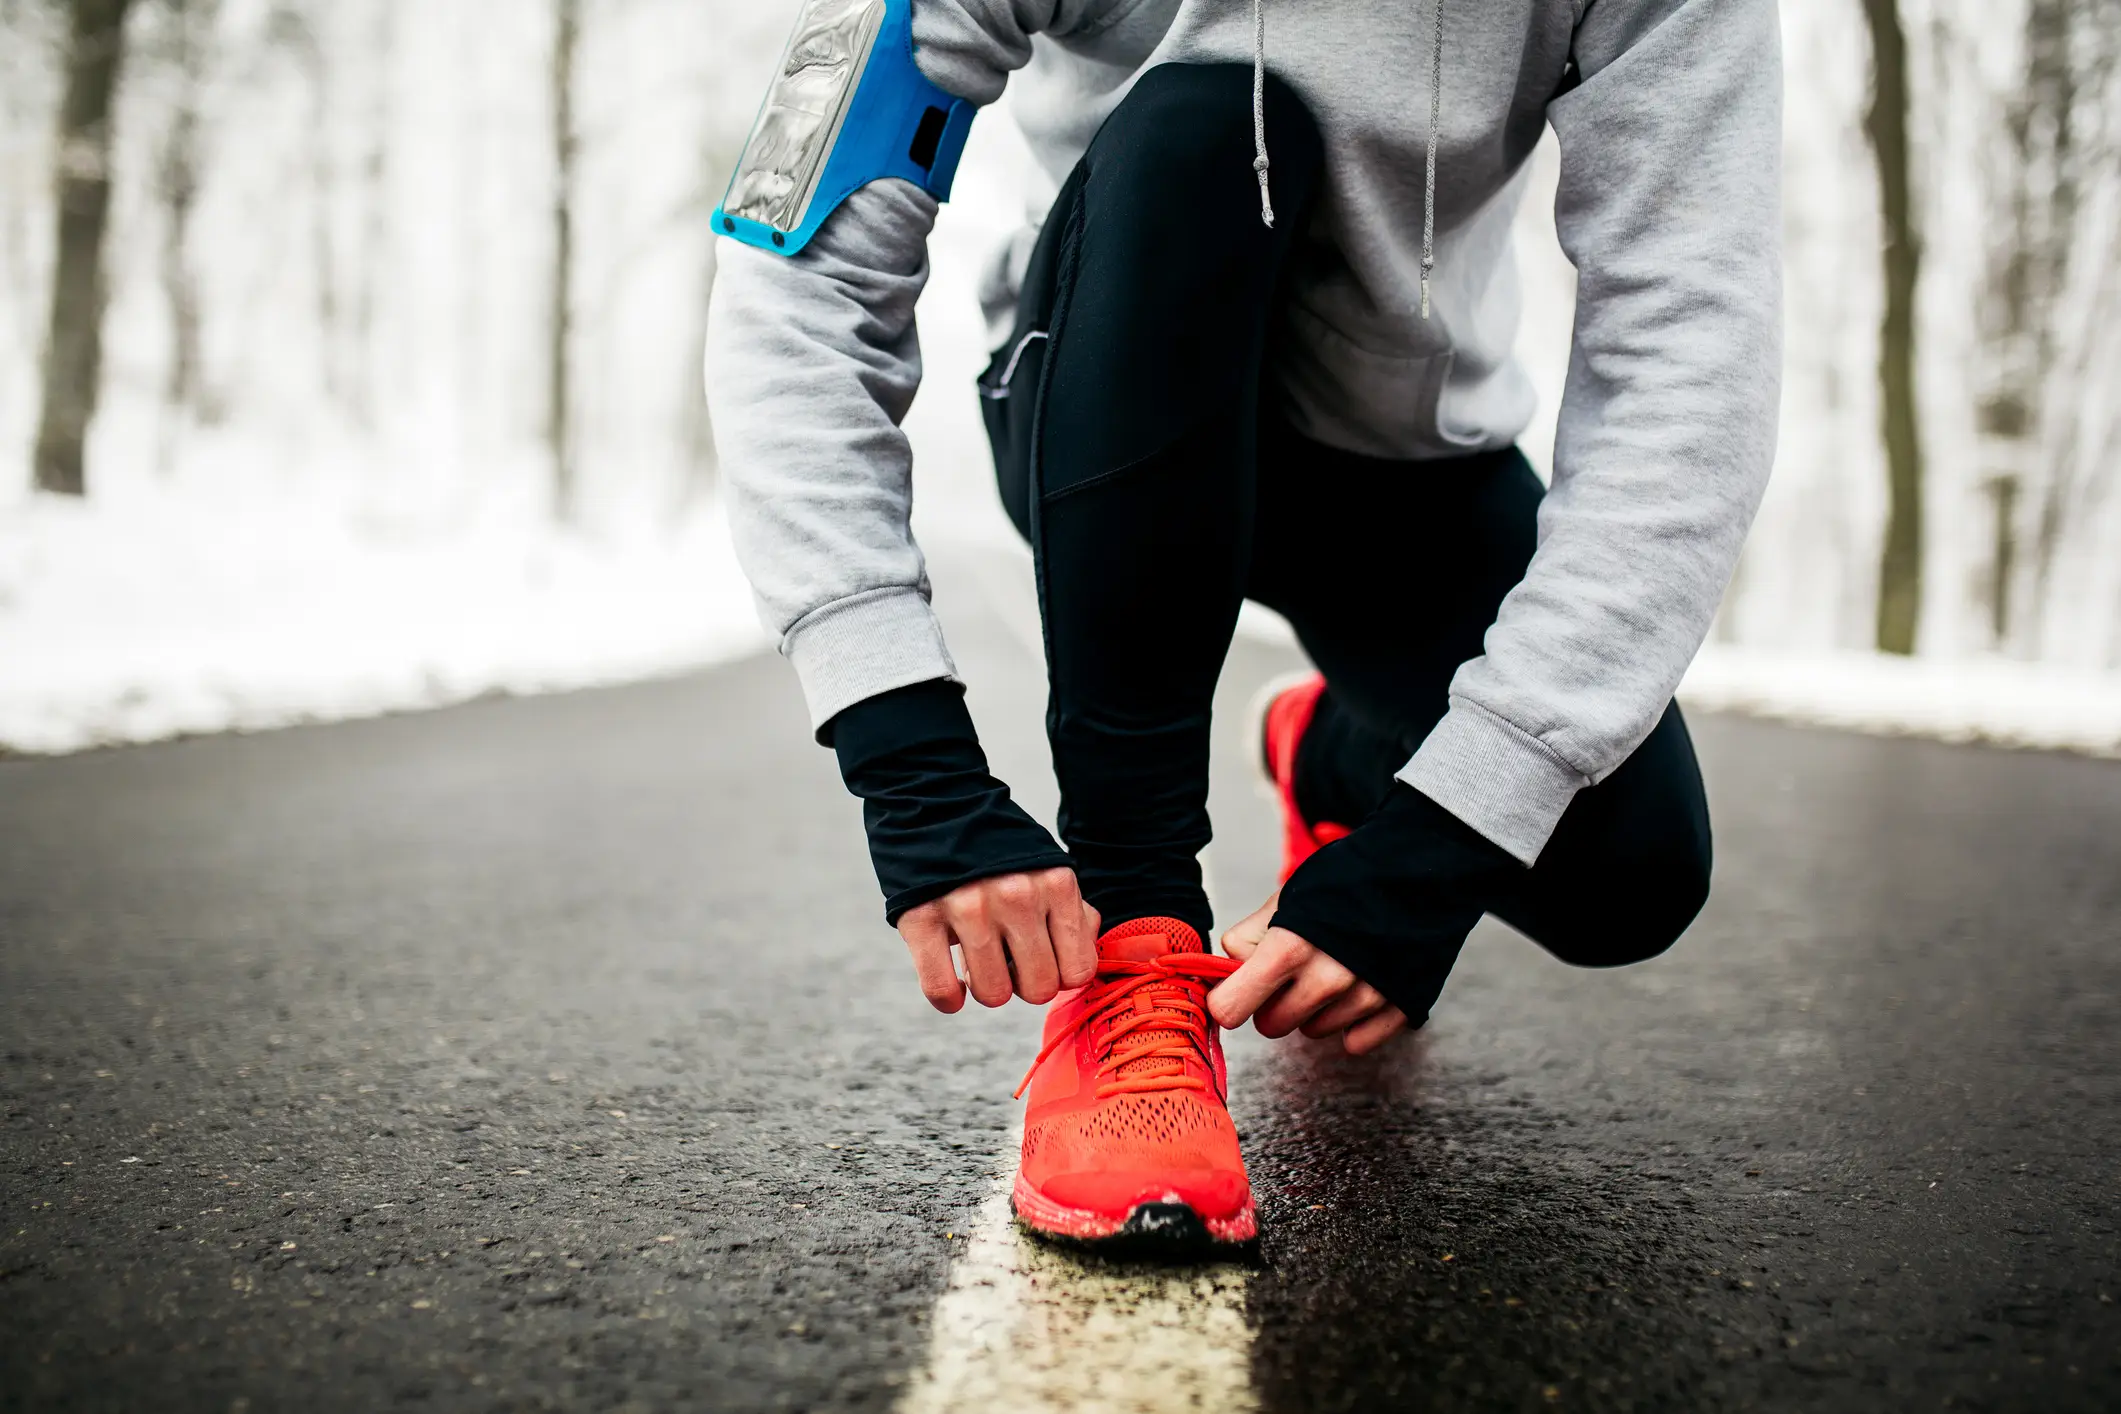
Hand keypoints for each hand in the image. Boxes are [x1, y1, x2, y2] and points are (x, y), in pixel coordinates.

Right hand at [896, 868, 1099, 1012]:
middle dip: (1023, 985)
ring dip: (986, 987)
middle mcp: (1016, 896)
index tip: (1041, 960)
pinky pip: (942, 989)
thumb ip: (1071, 908)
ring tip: (978, 961)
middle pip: (1038, 990)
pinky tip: (953, 984)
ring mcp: (968, 907)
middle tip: (1007, 961)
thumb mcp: (1046, 866)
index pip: (1078, 971)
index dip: (1059, 975)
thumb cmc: (996, 849)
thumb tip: (1083, 951)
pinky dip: (948, 997)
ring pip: (993, 994)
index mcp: (1055, 884)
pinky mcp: (922, 917)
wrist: (934, 802)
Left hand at [1208, 890, 1408, 1054]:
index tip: (1235, 991)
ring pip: (1313, 1032)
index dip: (1228, 999)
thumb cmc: (1345, 880)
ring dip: (1315, 1009)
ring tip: (1334, 967)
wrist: (1421, 869)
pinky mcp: (1399, 1009)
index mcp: (1289, 947)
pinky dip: (1354, 1022)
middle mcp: (1328, 979)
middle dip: (1274, 1002)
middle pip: (1271, 1025)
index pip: (1231, 1007)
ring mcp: (1366, 997)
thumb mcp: (1286, 897)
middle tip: (1292, 971)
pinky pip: (1356, 1043)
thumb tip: (1227, 975)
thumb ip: (1248, 938)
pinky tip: (1360, 987)